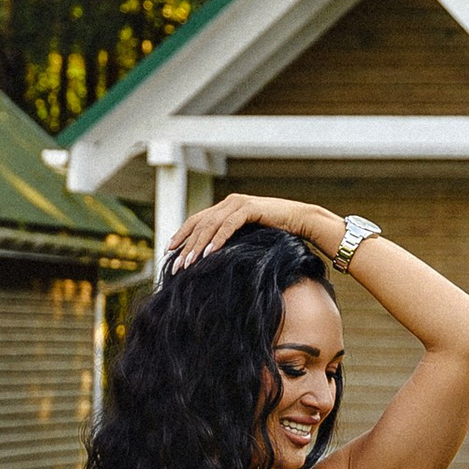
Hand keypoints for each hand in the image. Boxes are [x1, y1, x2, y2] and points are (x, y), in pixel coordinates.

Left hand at [166, 191, 330, 271]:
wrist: (300, 220)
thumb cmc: (274, 233)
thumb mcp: (246, 237)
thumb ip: (229, 241)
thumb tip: (210, 259)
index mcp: (224, 208)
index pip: (196, 221)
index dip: (180, 235)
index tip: (168, 251)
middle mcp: (228, 202)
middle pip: (199, 224)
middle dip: (185, 246)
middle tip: (175, 266)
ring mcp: (238, 203)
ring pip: (210, 225)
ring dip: (198, 246)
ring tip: (188, 263)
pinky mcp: (250, 208)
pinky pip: (229, 225)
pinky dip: (217, 240)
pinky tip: (208, 253)